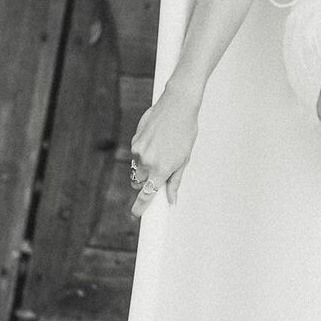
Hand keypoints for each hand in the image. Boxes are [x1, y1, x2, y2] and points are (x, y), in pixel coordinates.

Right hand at [129, 81, 200, 218]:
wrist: (178, 106)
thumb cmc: (185, 132)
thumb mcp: (185, 159)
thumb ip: (175, 181)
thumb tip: (171, 201)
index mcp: (162, 169)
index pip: (146, 194)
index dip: (140, 207)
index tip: (136, 215)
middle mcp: (147, 162)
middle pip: (138, 183)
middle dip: (144, 183)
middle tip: (156, 174)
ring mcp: (138, 151)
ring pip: (136, 169)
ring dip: (144, 167)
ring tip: (160, 152)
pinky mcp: (134, 140)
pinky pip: (135, 154)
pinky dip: (142, 153)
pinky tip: (155, 141)